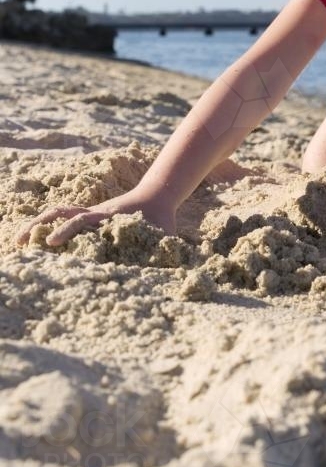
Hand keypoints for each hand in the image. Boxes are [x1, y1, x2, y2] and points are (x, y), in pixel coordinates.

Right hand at [14, 193, 175, 248]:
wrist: (158, 195)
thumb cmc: (161, 219)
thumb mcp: (164, 235)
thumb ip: (164, 252)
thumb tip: (166, 272)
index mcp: (110, 217)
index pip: (83, 221)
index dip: (67, 231)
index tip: (51, 243)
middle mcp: (95, 213)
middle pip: (63, 214)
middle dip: (43, 227)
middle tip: (23, 244)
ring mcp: (89, 213)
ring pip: (59, 213)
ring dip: (39, 224)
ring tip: (18, 241)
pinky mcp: (88, 216)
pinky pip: (63, 216)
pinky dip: (47, 224)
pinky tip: (33, 238)